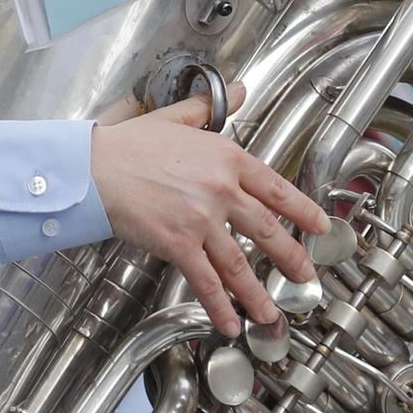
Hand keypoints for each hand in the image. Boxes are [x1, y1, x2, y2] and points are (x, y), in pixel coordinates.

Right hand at [91, 82, 330, 337]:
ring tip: (271, 312)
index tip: (319, 227)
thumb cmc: (128, 144)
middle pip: (267, 229)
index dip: (303, 211)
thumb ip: (210, 108)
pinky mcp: (178, 244)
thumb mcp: (176, 117)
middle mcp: (220, 190)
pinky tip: (231, 322)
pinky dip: (221, 305)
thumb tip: (236, 90)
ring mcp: (201, 220)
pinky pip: (206, 281)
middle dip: (290, 257)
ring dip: (259, 293)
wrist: (93, 168)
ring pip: (240, 263)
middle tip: (304, 275)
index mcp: (226, 158)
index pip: (277, 189)